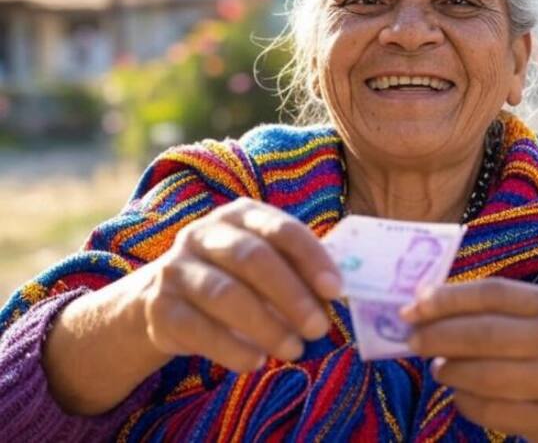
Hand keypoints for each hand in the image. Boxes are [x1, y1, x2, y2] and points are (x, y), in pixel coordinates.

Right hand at [139, 197, 341, 372]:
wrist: (161, 299)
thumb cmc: (233, 277)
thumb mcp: (264, 264)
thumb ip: (297, 271)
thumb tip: (337, 297)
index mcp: (240, 214)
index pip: (281, 229)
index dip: (311, 258)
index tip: (336, 290)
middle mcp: (204, 233)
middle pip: (252, 258)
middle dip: (290, 294)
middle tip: (319, 327)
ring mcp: (177, 268)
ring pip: (224, 294)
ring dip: (265, 326)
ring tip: (293, 349)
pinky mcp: (160, 307)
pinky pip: (197, 329)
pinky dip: (231, 348)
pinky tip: (256, 362)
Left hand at [400, 278, 537, 442]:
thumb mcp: (536, 322)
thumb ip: (490, 311)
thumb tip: (422, 303)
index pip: (493, 293)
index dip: (448, 299)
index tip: (412, 307)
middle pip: (486, 334)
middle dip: (440, 336)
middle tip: (413, 340)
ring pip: (487, 376)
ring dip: (451, 372)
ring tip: (438, 369)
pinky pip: (495, 411)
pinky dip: (467, 403)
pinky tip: (460, 395)